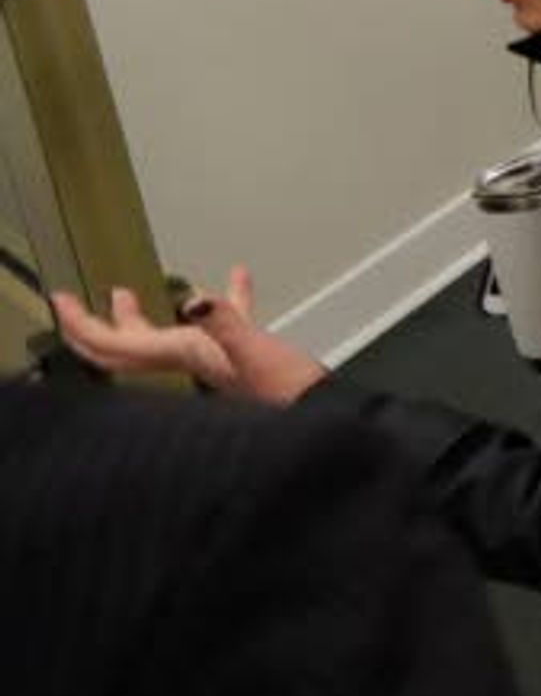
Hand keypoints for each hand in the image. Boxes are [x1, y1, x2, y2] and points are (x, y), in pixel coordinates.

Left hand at [54, 268, 324, 406]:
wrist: (324, 417)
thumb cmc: (292, 395)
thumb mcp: (258, 354)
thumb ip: (228, 324)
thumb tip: (196, 300)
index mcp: (186, 356)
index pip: (116, 344)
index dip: (83, 324)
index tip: (62, 301)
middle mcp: (192, 361)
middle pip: (130, 344)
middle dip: (103, 321)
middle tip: (83, 300)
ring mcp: (217, 361)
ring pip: (166, 337)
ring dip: (146, 315)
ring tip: (136, 291)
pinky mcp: (247, 358)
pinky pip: (225, 324)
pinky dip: (225, 300)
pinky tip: (238, 279)